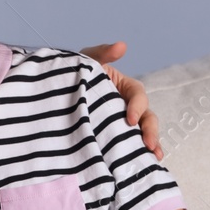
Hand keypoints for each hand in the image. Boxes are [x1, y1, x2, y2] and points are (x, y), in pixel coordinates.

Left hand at [79, 42, 162, 160]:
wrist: (56, 95)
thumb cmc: (76, 74)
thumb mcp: (87, 61)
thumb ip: (102, 54)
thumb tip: (122, 45)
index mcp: (125, 87)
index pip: (138, 95)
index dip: (137, 106)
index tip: (130, 119)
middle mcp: (127, 106)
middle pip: (147, 117)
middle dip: (150, 130)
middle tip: (147, 143)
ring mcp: (122, 123)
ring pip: (143, 133)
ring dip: (151, 144)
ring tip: (153, 156)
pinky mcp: (114, 137)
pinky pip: (130, 146)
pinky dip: (139, 154)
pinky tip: (145, 164)